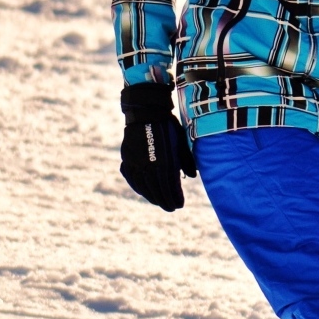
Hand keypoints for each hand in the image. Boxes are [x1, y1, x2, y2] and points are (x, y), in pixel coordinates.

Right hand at [119, 83, 197, 210]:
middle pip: (155, 189)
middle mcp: (148, 165)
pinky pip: (131, 177)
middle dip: (164, 200)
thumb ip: (186, 161)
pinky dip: (137, 186)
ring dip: (150, 196)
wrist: (146, 111)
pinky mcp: (127, 158)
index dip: (174, 197)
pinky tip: (143, 190)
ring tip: (158, 201)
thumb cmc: (168, 126)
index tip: (179, 205)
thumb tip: (192, 177)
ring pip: (142, 186)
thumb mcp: (181, 142)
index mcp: (163, 162)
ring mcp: (135, 162)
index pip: (169, 186)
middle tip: (171, 208)